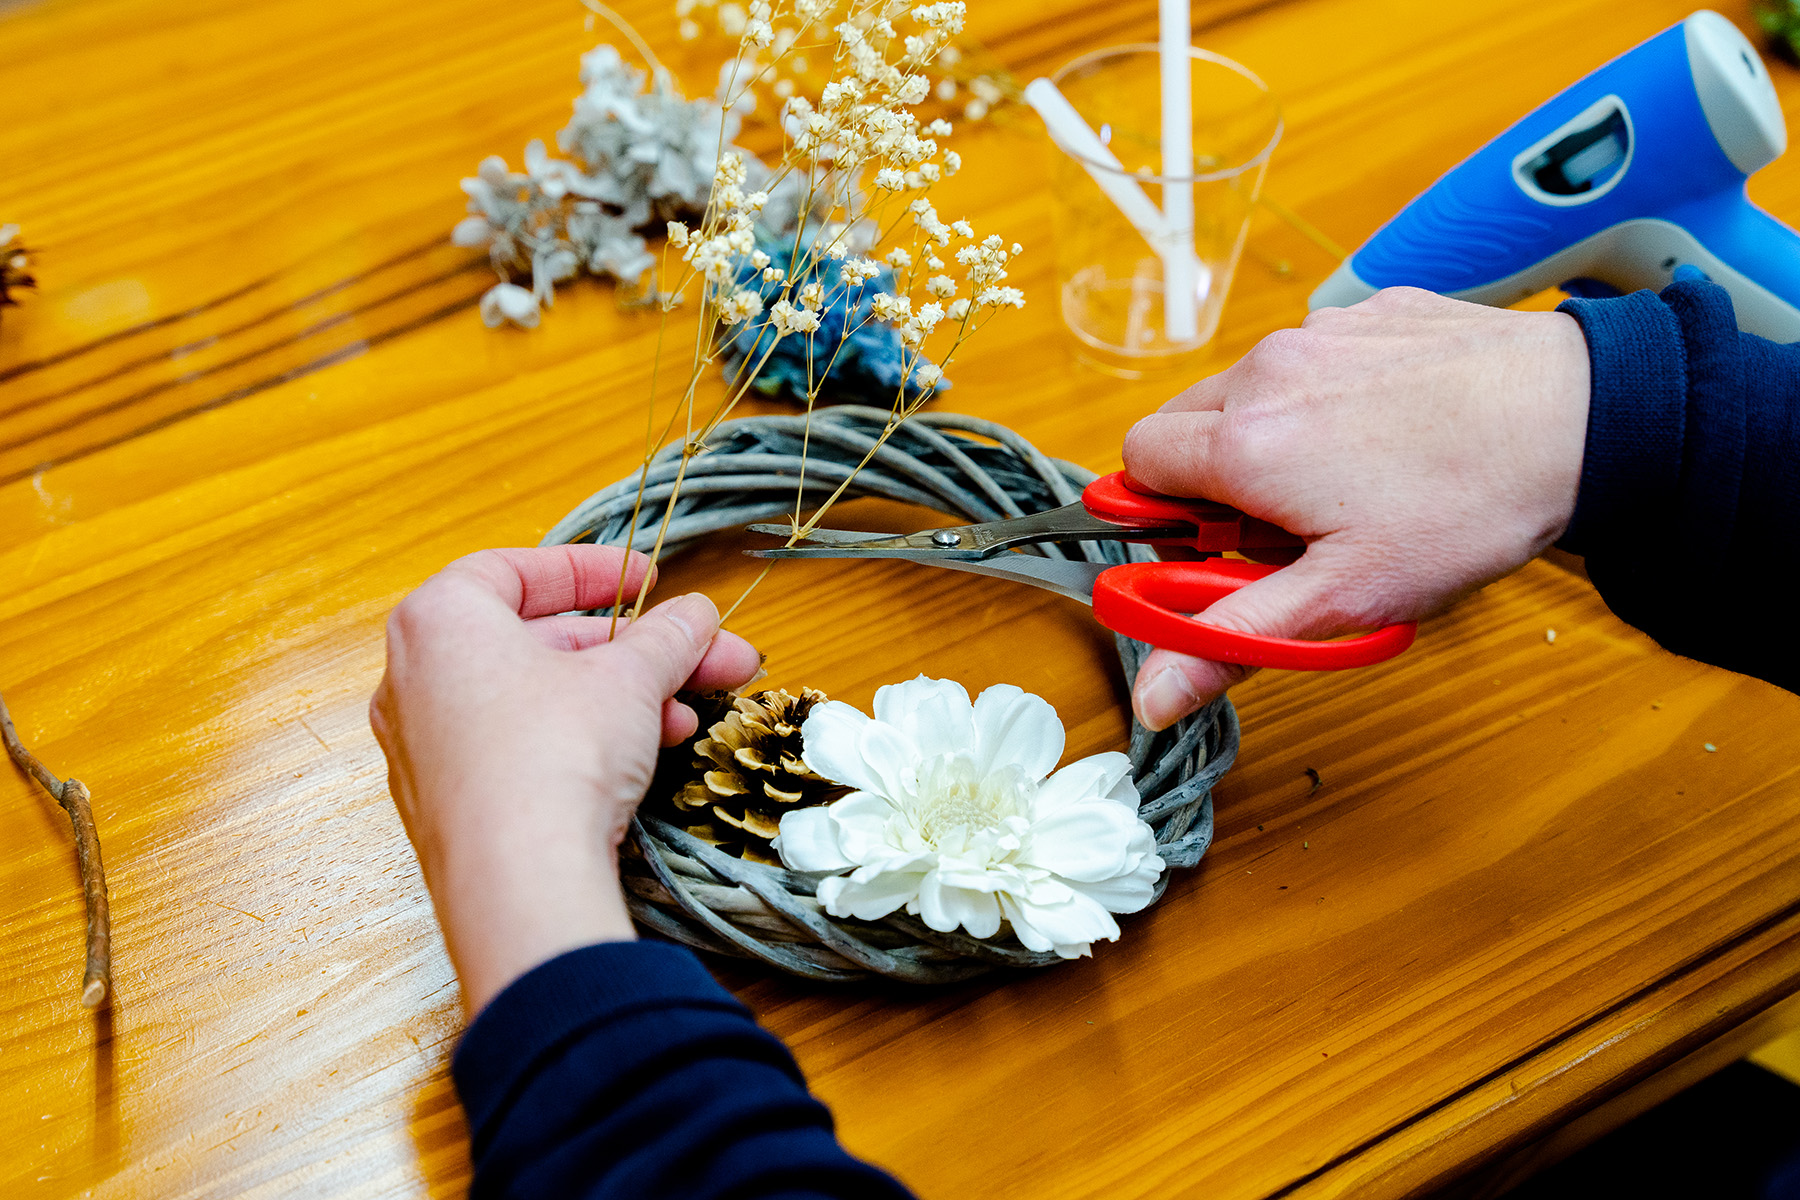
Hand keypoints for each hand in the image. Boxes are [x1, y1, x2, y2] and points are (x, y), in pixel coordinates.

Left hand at [370, 545, 761, 1014]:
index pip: (515, 568)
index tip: (648, 580)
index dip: (591, 569)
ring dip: (619, 698)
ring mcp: (426, 747)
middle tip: (697, 654)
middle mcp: (416, 678)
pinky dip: (579, 740)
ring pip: (535, 700)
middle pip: (537, 640)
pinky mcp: (449, 805)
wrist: (521, 882)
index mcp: (440, 620)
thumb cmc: (554, 755)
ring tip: (687, 714)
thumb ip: (666, 637)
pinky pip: (519, 749)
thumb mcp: (630, 678)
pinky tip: (645, 755)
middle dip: (630, 649)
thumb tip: (695, 616)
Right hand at [1123, 287, 1589, 728]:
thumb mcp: (1344, 596)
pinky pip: (1314, 354)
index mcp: (1242, 442)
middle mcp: (1265, 372)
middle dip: (1210, 478)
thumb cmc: (1465, 506)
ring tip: (1346, 481)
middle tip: (1277, 528)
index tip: (1205, 549)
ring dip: (1270, 435)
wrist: (1583, 417)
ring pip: (1249, 389)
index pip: (1134, 466)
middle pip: (1184, 423)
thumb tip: (1152, 695)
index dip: (1160, 516)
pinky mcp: (1370, 309)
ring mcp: (1318, 331)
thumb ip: (1233, 639)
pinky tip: (1390, 432)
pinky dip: (1327, 395)